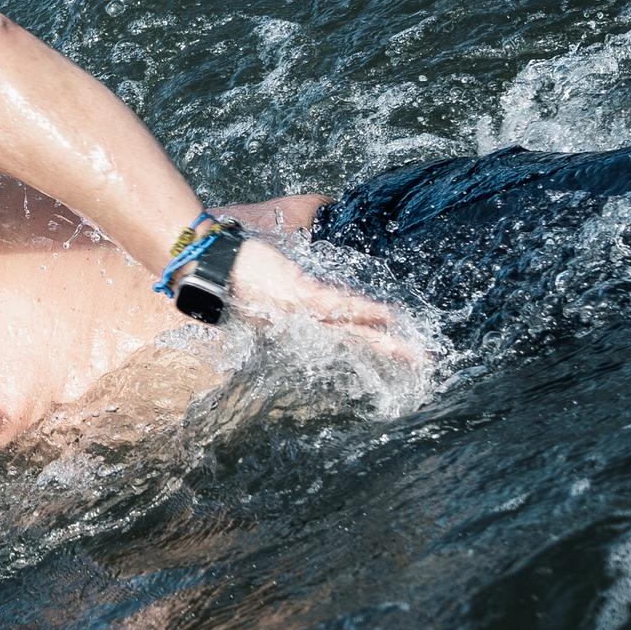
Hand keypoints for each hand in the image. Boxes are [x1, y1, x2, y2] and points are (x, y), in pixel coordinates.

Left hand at [226, 239, 420, 359]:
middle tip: (421, 362)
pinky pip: (336, 305)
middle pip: (354, 341)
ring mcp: (302, 310)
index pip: (342, 336)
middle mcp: (303, 323)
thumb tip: (315, 292)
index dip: (370, 343)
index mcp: (299, 324)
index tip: (397, 350)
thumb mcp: (267, 291)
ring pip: (350, 328)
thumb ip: (293, 297)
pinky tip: (384, 315)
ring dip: (383, 338)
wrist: (209, 267)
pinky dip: (361, 310)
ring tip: (411, 348)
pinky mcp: (298, 293)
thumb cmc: (236, 276)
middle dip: (388, 351)